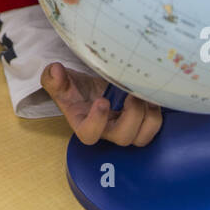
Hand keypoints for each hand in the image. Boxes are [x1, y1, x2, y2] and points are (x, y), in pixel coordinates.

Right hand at [41, 62, 162, 145]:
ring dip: (148, 118)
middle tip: (132, 95)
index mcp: (83, 122)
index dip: (97, 122)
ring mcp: (123, 128)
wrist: (90, 87)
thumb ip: (53, 78)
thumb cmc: (74, 88)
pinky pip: (152, 128)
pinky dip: (156, 114)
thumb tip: (56, 71)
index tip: (102, 101)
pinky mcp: (138, 123)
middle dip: (132, 116)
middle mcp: (105, 130)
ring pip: (141, 138)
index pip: (89, 135)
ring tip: (145, 96)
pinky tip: (151, 96)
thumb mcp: (59, 80)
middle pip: (122, 138)